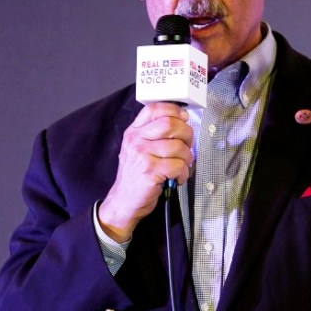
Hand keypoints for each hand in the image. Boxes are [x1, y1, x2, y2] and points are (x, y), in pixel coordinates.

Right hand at [98, 102, 193, 241]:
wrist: (123, 201)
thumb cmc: (136, 175)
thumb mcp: (138, 149)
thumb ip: (154, 134)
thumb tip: (182, 120)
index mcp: (133, 132)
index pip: (154, 109)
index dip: (174, 110)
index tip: (184, 118)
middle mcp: (136, 140)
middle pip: (170, 124)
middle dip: (187, 135)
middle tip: (187, 146)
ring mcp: (142, 155)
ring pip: (178, 147)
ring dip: (187, 158)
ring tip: (182, 166)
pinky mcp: (150, 171)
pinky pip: (178, 166)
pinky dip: (183, 173)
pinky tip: (177, 178)